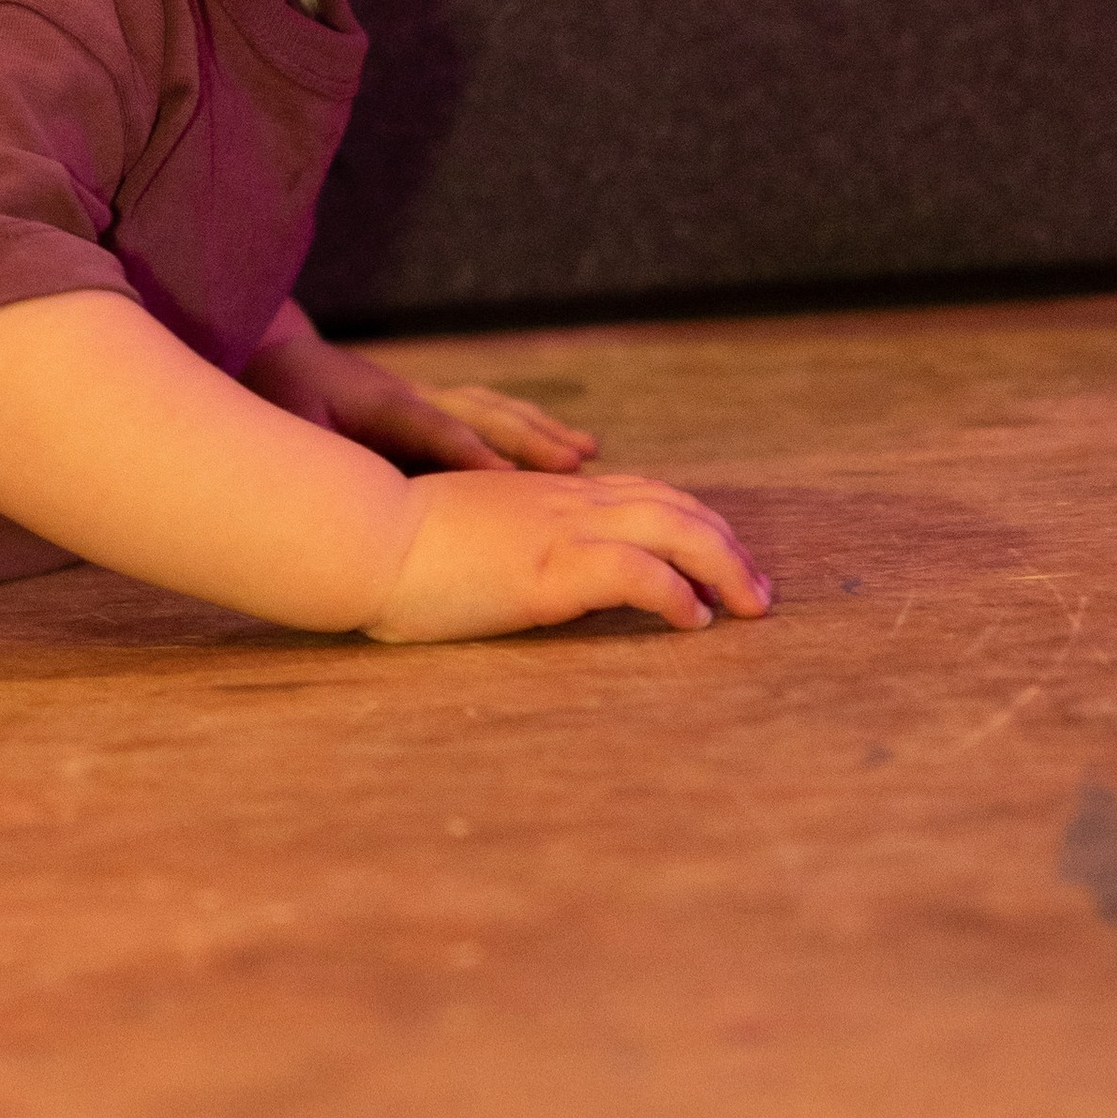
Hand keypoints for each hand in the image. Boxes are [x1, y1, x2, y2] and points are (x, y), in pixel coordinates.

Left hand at [245, 321, 597, 472]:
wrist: (276, 356)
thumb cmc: (277, 397)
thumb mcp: (283, 424)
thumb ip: (312, 453)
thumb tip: (336, 488)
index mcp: (376, 404)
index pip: (431, 428)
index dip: (467, 451)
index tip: (505, 477)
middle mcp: (411, 395)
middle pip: (479, 414)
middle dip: (527, 440)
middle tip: (575, 464)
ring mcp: (425, 396)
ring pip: (492, 409)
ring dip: (539, 431)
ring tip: (586, 453)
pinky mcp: (430, 404)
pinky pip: (488, 415)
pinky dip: (527, 429)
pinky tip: (561, 446)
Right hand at [368, 467, 771, 642]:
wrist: (359, 535)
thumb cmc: (388, 545)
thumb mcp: (460, 536)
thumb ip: (499, 541)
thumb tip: (514, 570)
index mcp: (543, 496)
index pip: (639, 495)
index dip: (688, 522)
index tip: (714, 558)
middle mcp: (564, 503)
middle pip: (675, 507)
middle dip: (726, 546)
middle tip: (757, 590)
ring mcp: (562, 531)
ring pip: (676, 530)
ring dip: (725, 568)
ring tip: (751, 606)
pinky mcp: (552, 569)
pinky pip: (639, 575)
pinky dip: (678, 595)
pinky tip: (693, 622)